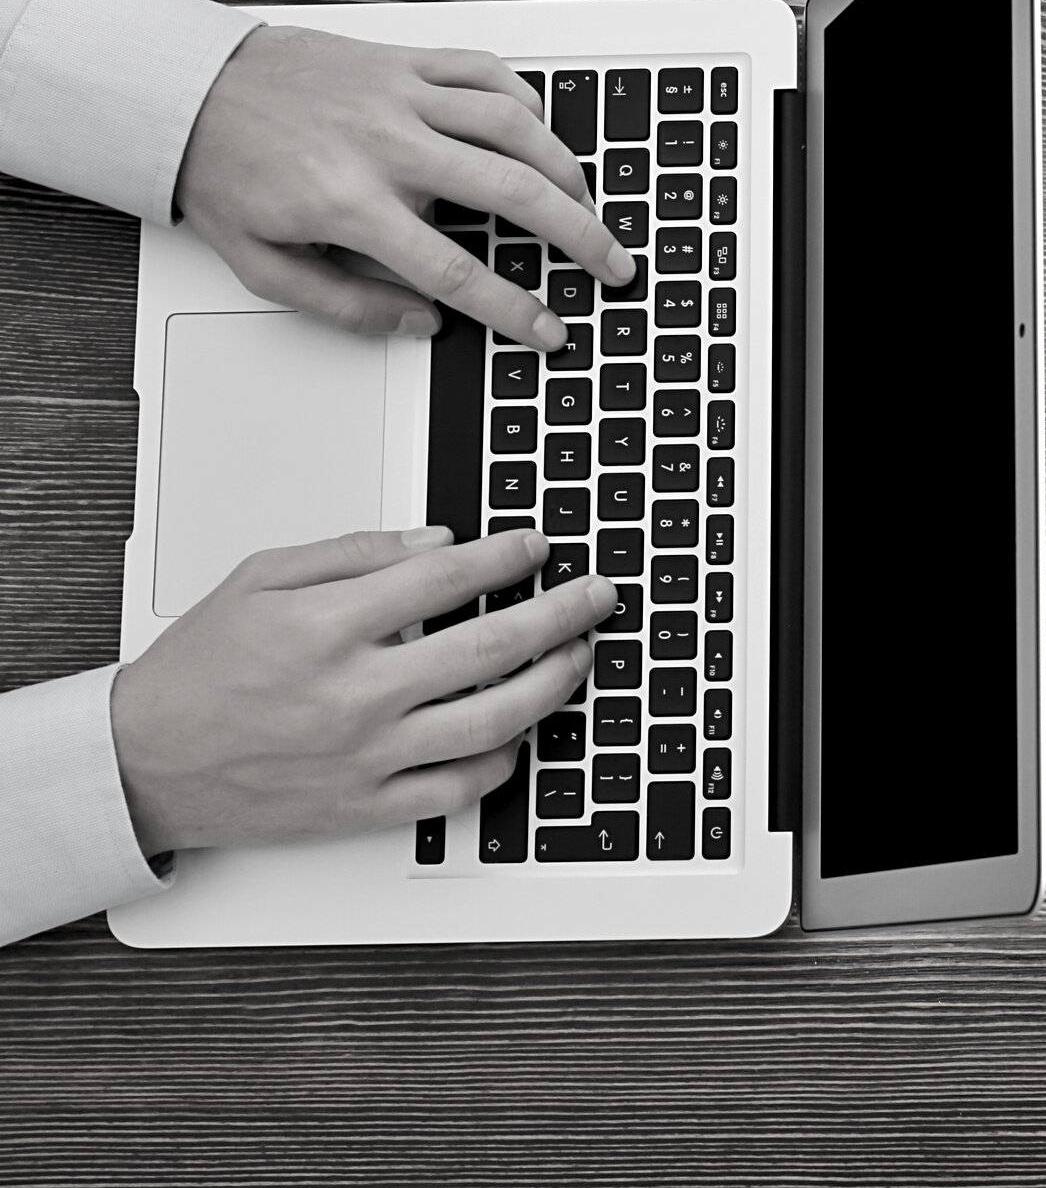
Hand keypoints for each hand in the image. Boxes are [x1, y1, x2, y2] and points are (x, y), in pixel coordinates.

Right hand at [110, 525, 612, 855]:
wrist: (144, 762)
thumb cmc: (198, 670)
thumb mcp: (260, 579)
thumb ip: (354, 553)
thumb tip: (439, 541)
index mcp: (326, 627)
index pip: (444, 580)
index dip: (505, 557)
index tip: (537, 546)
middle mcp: (354, 693)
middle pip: (489, 648)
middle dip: (562, 614)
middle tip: (599, 595)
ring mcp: (366, 756)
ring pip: (491, 721)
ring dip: (552, 684)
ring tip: (579, 656)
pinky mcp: (367, 807)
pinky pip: (458, 788)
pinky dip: (503, 759)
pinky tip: (520, 731)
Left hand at [175, 25, 634, 351]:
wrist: (186, 89)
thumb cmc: (228, 174)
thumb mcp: (265, 266)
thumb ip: (346, 305)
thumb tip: (423, 324)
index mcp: (348, 202)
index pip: (454, 269)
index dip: (512, 308)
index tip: (548, 330)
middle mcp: (385, 143)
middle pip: (511, 191)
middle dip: (578, 235)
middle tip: (613, 265)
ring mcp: (399, 94)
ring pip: (514, 125)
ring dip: (568, 170)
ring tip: (591, 206)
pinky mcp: (403, 60)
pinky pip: (487, 72)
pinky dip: (527, 103)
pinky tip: (541, 136)